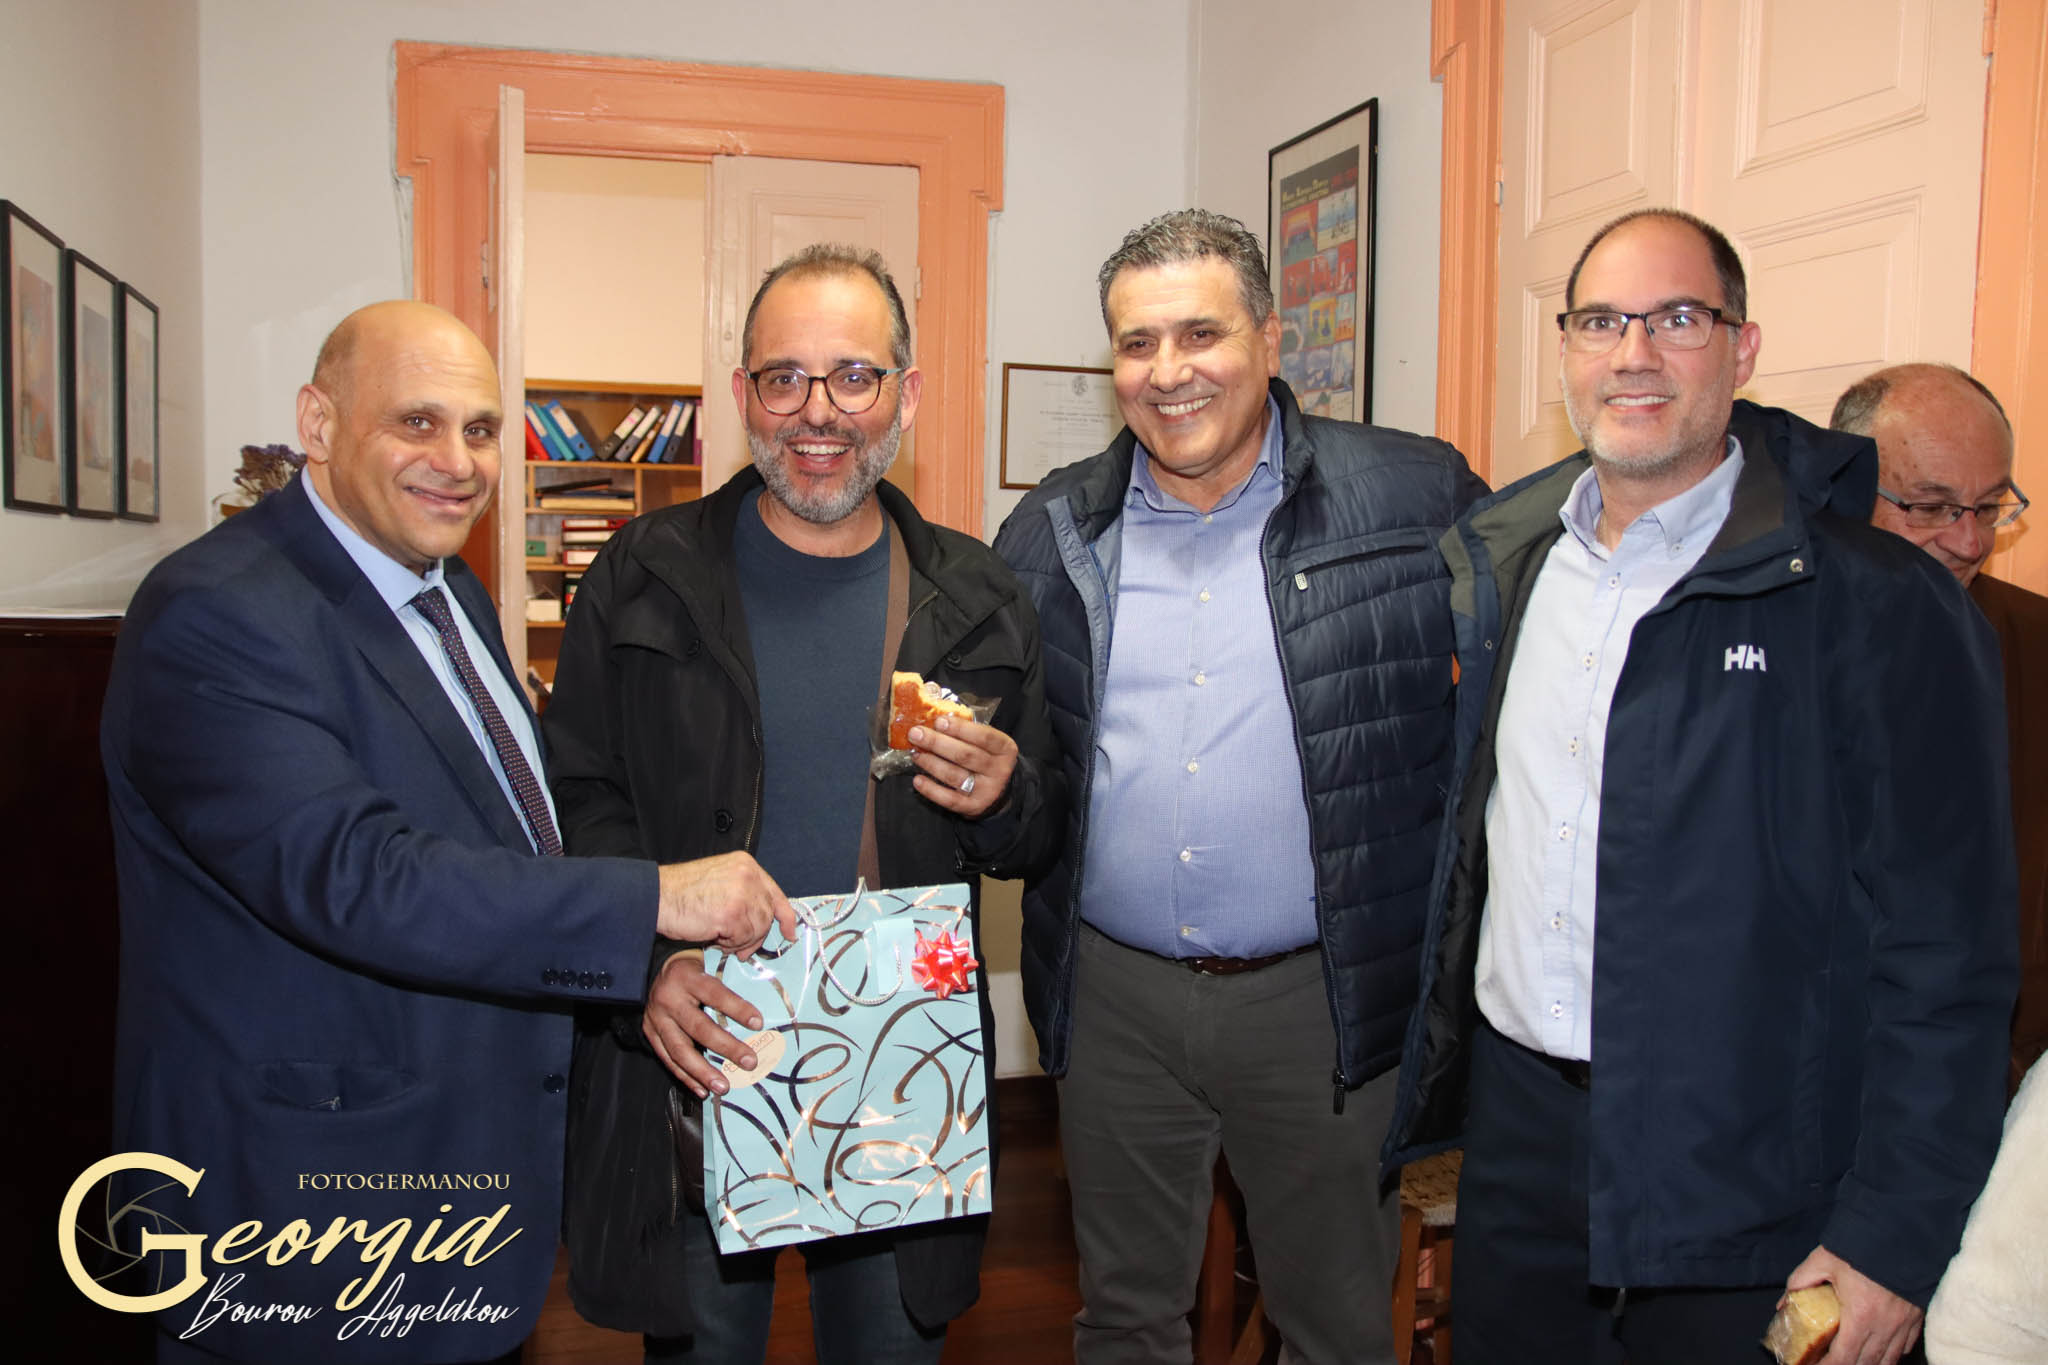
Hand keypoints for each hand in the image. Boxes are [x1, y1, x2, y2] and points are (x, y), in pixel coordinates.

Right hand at [643, 951, 766, 1097]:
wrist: (654, 970)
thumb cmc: (691, 972)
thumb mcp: (707, 966)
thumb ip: (728, 984)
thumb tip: (757, 1012)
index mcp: (687, 978)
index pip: (715, 994)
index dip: (736, 1008)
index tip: (758, 1023)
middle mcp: (669, 999)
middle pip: (698, 1027)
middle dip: (726, 1047)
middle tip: (749, 1062)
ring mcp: (657, 1019)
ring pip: (680, 1050)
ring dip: (703, 1072)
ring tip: (723, 1086)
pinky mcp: (650, 1033)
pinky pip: (667, 1059)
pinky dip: (686, 1077)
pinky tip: (702, 1089)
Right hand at [654, 852, 796, 957]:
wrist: (657, 896)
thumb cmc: (681, 893)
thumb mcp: (720, 881)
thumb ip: (744, 894)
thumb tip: (764, 922)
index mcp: (746, 864)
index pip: (775, 893)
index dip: (786, 917)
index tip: (790, 933)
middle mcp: (748, 875)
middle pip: (768, 915)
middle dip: (756, 936)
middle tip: (741, 949)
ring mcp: (742, 893)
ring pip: (757, 929)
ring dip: (740, 941)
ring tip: (720, 938)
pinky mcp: (732, 913)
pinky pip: (743, 938)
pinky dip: (730, 944)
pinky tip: (714, 938)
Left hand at [906, 713, 1016, 818]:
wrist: (999, 792)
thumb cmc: (987, 759)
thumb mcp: (987, 744)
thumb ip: (968, 732)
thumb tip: (935, 721)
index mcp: (1005, 749)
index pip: (984, 736)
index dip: (960, 728)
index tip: (939, 721)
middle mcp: (999, 770)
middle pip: (965, 755)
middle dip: (937, 743)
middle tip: (916, 734)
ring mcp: (987, 791)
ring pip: (954, 775)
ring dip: (931, 763)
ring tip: (915, 753)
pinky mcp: (973, 807)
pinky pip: (949, 799)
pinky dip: (931, 790)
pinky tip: (918, 780)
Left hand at [1783, 1246, 1922, 1364]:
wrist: (1901, 1234)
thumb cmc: (1862, 1247)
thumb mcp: (1823, 1260)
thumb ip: (1800, 1281)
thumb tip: (1784, 1303)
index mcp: (1860, 1315)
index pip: (1843, 1356)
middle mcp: (1884, 1326)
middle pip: (1866, 1363)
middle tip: (1829, 1363)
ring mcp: (1903, 1325)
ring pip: (1888, 1360)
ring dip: (1869, 1364)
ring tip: (1852, 1361)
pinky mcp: (1916, 1319)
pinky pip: (1904, 1348)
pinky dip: (1890, 1355)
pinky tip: (1878, 1351)